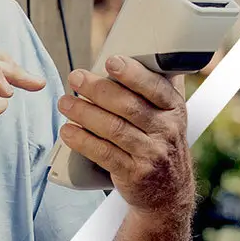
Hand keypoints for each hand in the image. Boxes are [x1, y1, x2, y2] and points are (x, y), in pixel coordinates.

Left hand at [58, 55, 193, 213]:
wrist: (168, 193)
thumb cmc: (160, 143)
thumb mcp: (169, 115)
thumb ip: (157, 86)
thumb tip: (141, 47)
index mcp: (175, 109)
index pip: (155, 88)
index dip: (132, 74)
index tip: (110, 62)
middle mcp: (167, 131)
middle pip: (129, 106)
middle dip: (99, 89)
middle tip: (75, 77)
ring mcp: (151, 154)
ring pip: (114, 129)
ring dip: (85, 113)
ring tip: (64, 102)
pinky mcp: (134, 174)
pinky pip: (104, 154)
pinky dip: (83, 141)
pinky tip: (68, 131)